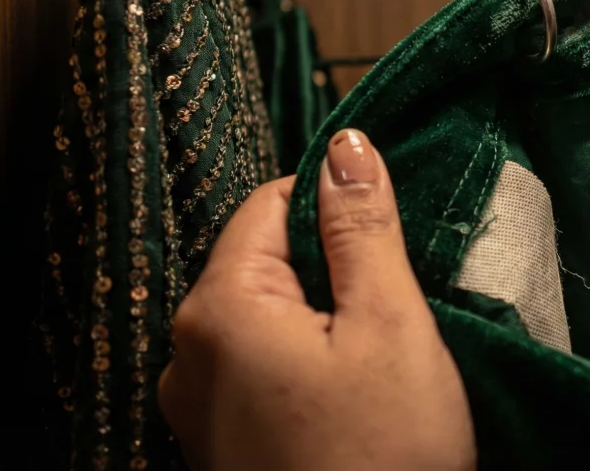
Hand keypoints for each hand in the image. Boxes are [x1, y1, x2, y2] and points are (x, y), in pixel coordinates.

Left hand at [159, 129, 475, 470]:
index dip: (339, 207)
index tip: (392, 238)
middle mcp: (189, 351)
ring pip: (271, 317)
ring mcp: (198, 404)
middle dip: (336, 268)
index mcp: (220, 307)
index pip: (273, 202)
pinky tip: (357, 398)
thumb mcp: (389, 323)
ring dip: (328, 320)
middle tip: (400, 307)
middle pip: (267, 260)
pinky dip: (310, 365)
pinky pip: (264, 369)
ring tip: (384, 358)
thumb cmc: (382, 453)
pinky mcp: (223, 442)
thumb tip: (348, 148)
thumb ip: (362, 228)